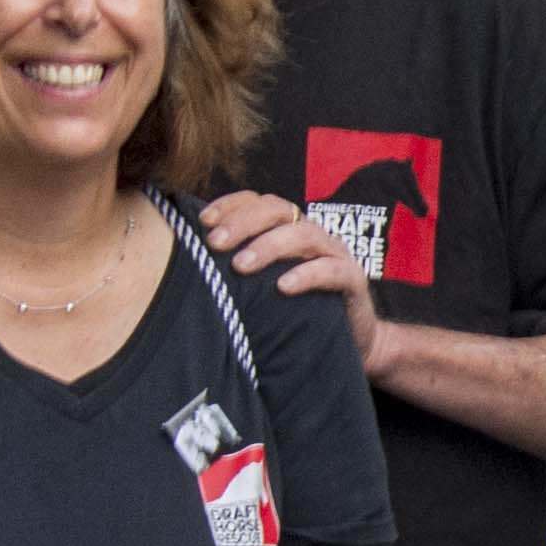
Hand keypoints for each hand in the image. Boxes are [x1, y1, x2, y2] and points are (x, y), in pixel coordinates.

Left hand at [201, 190, 382, 370]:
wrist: (350, 343)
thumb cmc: (298, 312)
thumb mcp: (263, 286)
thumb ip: (240, 269)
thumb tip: (191, 262)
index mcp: (289, 230)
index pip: (259, 202)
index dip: (231, 205)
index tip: (203, 222)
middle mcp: (312, 235)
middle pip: (279, 210)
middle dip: (244, 223)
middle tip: (216, 243)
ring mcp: (335, 254)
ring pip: (304, 234)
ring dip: (269, 246)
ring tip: (241, 266)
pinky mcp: (354, 280)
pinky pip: (332, 270)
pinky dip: (307, 274)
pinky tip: (283, 286)